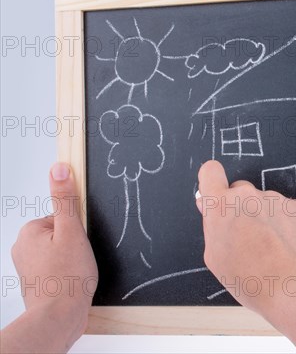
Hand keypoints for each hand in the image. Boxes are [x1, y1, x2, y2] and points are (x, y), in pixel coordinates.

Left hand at [9, 162, 97, 344]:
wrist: (58, 318)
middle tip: (79, 259)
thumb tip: (60, 169)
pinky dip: (67, 273)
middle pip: (61, 234)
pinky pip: (57, 268)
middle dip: (74, 245)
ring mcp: (28, 266)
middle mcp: (23, 247)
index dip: (77, 230)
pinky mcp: (37, 281)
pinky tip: (73, 281)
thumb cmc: (67, 279)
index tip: (80, 244)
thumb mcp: (73, 231)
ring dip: (72, 260)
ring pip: (60, 251)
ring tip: (77, 272)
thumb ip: (66, 199)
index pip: (62, 217)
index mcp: (30, 231)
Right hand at [196, 161, 295, 352]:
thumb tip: (213, 207)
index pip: (210, 172)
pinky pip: (291, 210)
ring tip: (278, 249)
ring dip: (270, 218)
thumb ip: (214, 226)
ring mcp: (278, 200)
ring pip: (270, 202)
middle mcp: (250, 196)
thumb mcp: (217, 258)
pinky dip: (291, 223)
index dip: (212, 180)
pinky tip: (295, 246)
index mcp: (222, 208)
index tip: (215, 188)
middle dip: (245, 208)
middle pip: (242, 191)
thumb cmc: (253, 281)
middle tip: (253, 237)